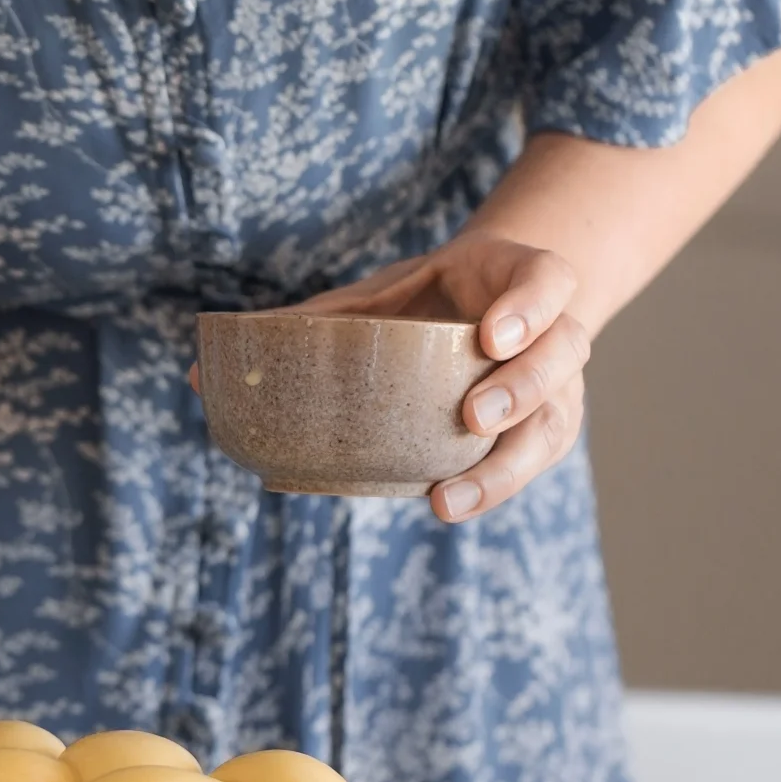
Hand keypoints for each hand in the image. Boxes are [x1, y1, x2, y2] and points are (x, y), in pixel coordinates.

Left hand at [293, 231, 589, 523]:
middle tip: (473, 415)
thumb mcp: (388, 289)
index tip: (491, 335)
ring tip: (447, 498)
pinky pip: (532, 463)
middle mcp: (556, 332)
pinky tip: (450, 504)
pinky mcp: (544, 430)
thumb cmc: (432, 294)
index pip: (548, 281)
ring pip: (552, 426)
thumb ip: (323, 318)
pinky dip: (494, 486)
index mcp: (526, 277)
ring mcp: (558, 386)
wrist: (490, 304)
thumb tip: (219, 367)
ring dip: (506, 466)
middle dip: (523, 388)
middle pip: (561, 356)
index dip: (529, 307)